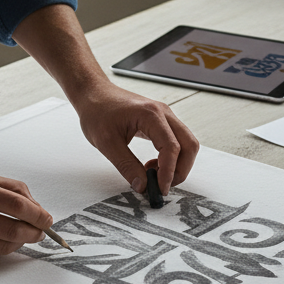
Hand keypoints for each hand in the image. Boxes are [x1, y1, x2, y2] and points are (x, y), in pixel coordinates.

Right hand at [0, 171, 53, 261]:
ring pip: (3, 246)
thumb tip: (37, 209)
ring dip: (20, 242)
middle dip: (34, 232)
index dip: (37, 214)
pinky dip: (1, 249)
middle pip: (13, 229)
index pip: (16, 204)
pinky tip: (1, 240)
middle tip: (41, 231)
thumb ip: (10, 188)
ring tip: (23, 235)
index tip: (47, 218)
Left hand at [73, 81, 199, 195]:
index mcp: (151, 115)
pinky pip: (176, 142)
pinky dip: (170, 158)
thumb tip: (142, 186)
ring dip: (177, 164)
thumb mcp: (107, 143)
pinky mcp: (161, 121)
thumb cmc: (97, 111)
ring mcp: (165, 116)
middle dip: (180, 170)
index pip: (172, 148)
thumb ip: (126, 166)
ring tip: (153, 175)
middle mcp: (163, 113)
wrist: (93, 93)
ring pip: (186, 144)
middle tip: (161, 185)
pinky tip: (152, 165)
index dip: (169, 172)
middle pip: (189, 145)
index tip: (160, 189)